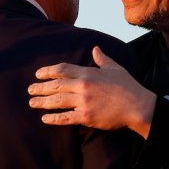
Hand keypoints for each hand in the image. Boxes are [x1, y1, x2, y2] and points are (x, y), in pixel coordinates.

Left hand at [28, 46, 155, 137]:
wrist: (138, 106)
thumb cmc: (128, 87)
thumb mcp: (115, 68)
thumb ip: (102, 59)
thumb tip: (95, 49)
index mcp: (89, 73)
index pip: (63, 70)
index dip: (48, 72)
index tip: (38, 74)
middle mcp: (83, 86)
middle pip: (56, 86)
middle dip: (41, 87)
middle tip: (30, 90)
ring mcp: (84, 102)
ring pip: (57, 102)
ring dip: (42, 102)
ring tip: (32, 103)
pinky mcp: (86, 116)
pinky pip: (66, 117)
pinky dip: (54, 119)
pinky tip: (45, 119)